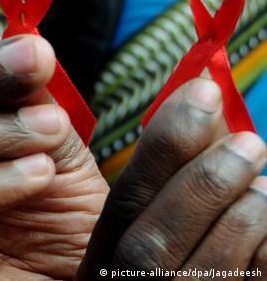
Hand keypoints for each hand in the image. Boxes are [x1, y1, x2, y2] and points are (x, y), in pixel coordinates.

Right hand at [77, 78, 266, 279]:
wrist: (182, 279)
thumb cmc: (175, 247)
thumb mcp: (149, 214)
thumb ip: (166, 164)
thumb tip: (201, 92)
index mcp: (103, 258)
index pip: (121, 203)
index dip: (159, 149)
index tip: (201, 94)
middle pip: (150, 249)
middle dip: (200, 188)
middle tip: (248, 143)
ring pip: (203, 273)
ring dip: (240, 217)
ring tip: (261, 185)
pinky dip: (266, 245)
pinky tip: (266, 212)